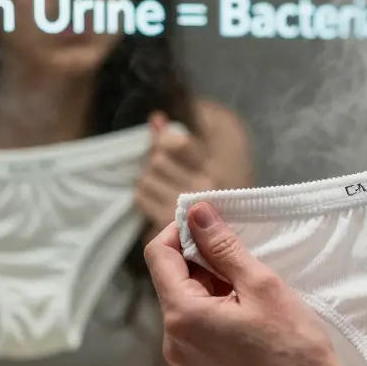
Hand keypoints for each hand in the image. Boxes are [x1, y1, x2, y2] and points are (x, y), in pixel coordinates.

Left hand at [136, 112, 213, 235]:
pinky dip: (144, 197)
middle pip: (157, 161)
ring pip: (146, 180)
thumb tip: (156, 118)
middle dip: (156, 162)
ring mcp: (185, 211)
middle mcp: (204, 191)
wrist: (225, 247)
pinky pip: (141, 199)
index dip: (164, 139)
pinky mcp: (168, 227)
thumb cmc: (215, 196)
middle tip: (167, 172)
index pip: (177, 143)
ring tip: (165, 188)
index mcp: (216, 170)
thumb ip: (178, 136)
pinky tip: (158, 202)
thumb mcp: (205, 159)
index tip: (168, 145)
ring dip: (149, 181)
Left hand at [144, 203, 358, 365]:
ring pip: (187, 304)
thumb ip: (223, 247)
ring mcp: (187, 360)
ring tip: (254, 291)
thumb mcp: (260, 284)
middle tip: (244, 258)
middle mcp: (173, 341)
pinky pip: (198, 328)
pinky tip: (252, 315)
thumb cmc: (293, 346)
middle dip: (202, 261)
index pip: (159, 256)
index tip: (210, 223)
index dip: (180, 231)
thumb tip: (196, 214)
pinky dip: (217, 311)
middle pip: (172, 281)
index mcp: (182, 316)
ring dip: (213, 286)